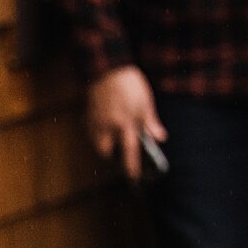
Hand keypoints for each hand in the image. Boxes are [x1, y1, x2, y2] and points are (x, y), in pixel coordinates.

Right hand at [86, 65, 165, 181]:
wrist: (108, 69)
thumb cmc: (131, 84)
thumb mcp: (146, 102)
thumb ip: (151, 122)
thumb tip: (160, 138)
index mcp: (126, 123)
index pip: (130, 151)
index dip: (132, 167)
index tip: (134, 178)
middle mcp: (109, 125)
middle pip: (106, 152)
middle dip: (113, 156)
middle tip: (121, 154)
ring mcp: (95, 121)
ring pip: (97, 143)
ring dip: (105, 145)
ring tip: (115, 140)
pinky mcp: (87, 115)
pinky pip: (90, 131)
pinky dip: (97, 134)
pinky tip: (106, 127)